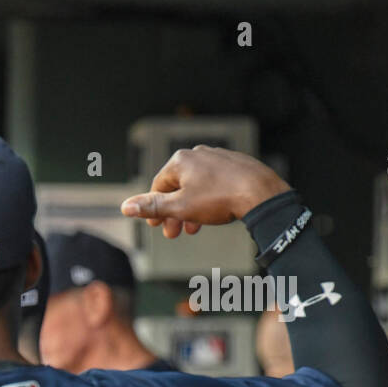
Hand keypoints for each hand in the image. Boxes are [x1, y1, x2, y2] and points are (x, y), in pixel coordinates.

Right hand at [121, 146, 289, 239]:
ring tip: (194, 227)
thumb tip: (126, 206)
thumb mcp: (179, 207)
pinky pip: (214, 183)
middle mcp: (198, 154)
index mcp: (180, 160)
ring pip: (196, 186)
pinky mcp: (235, 164)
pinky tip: (213, 212)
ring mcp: (218, 157)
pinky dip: (208, 199)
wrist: (261, 193)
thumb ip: (151, 206)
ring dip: (190, 208)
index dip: (154, 208)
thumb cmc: (221, 198)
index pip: (158, 186)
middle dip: (174, 213)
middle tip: (174, 232)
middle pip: (177, 187)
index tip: (156, 224)